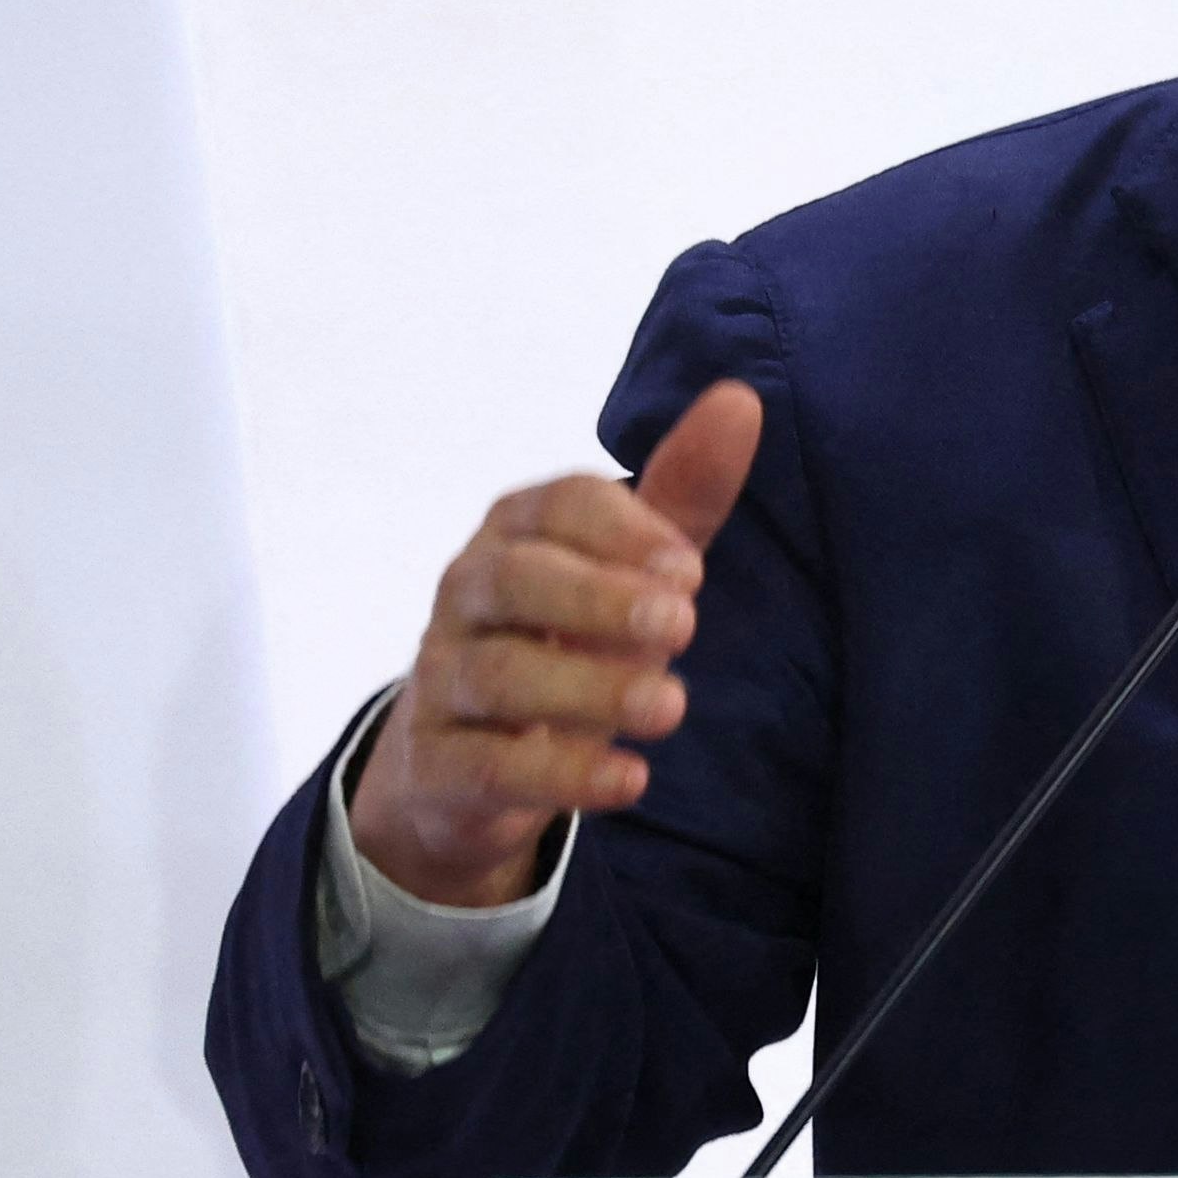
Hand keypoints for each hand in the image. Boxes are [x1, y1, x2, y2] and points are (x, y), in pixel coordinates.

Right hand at [348, 382, 764, 906]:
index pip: (557, 504)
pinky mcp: (436, 764)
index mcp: (516, 531)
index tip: (690, 569)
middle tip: (684, 624)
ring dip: (590, 687)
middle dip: (598, 598)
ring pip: (498, 674)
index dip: (622, 530)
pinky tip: (630, 777)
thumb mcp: (629, 567)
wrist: (467, 760)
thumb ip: (682, 494)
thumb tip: (740, 399)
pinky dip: (560, 774)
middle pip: (514, 580)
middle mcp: (466, 593)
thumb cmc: (567, 634)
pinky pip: (486, 766)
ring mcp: (441, 678)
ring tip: (672, 706)